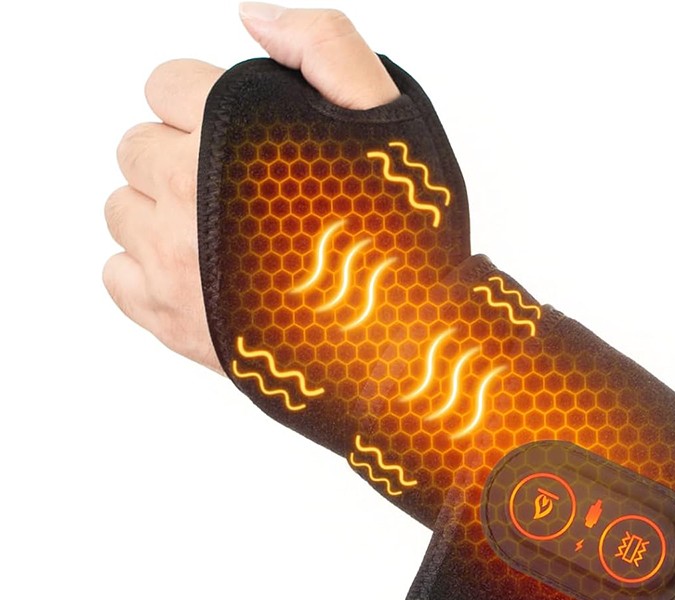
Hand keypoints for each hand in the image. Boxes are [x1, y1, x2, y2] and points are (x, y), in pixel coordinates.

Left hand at [103, 4, 399, 371]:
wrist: (408, 344)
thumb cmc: (404, 239)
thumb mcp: (386, 114)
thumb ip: (323, 44)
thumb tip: (252, 17)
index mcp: (230, 129)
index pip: (163, 85)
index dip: (204, 107)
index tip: (240, 141)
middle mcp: (186, 189)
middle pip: (136, 148)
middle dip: (179, 160)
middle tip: (239, 196)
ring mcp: (172, 259)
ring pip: (122, 211)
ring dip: (160, 216)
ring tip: (223, 241)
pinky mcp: (170, 319)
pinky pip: (117, 277)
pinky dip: (149, 275)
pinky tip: (203, 278)